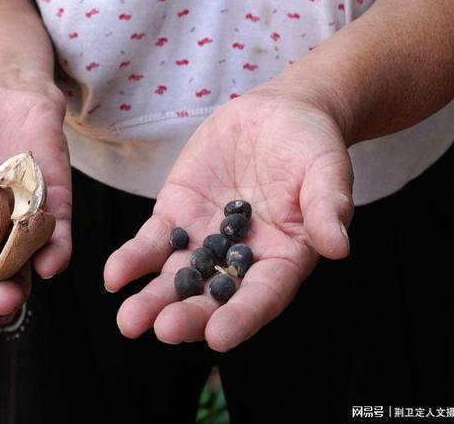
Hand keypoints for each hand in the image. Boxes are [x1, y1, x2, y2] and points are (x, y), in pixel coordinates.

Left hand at [104, 89, 353, 351]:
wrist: (276, 116)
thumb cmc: (310, 145)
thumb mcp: (325, 169)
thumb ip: (327, 205)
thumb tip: (338, 246)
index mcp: (282, 259)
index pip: (262, 296)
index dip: (242, 317)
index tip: (219, 337)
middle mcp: (239, 260)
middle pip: (212, 297)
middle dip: (187, 315)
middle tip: (163, 331)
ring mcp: (204, 240)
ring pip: (176, 278)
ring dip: (152, 299)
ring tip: (128, 319)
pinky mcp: (177, 216)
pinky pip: (152, 243)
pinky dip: (133, 259)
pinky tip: (115, 275)